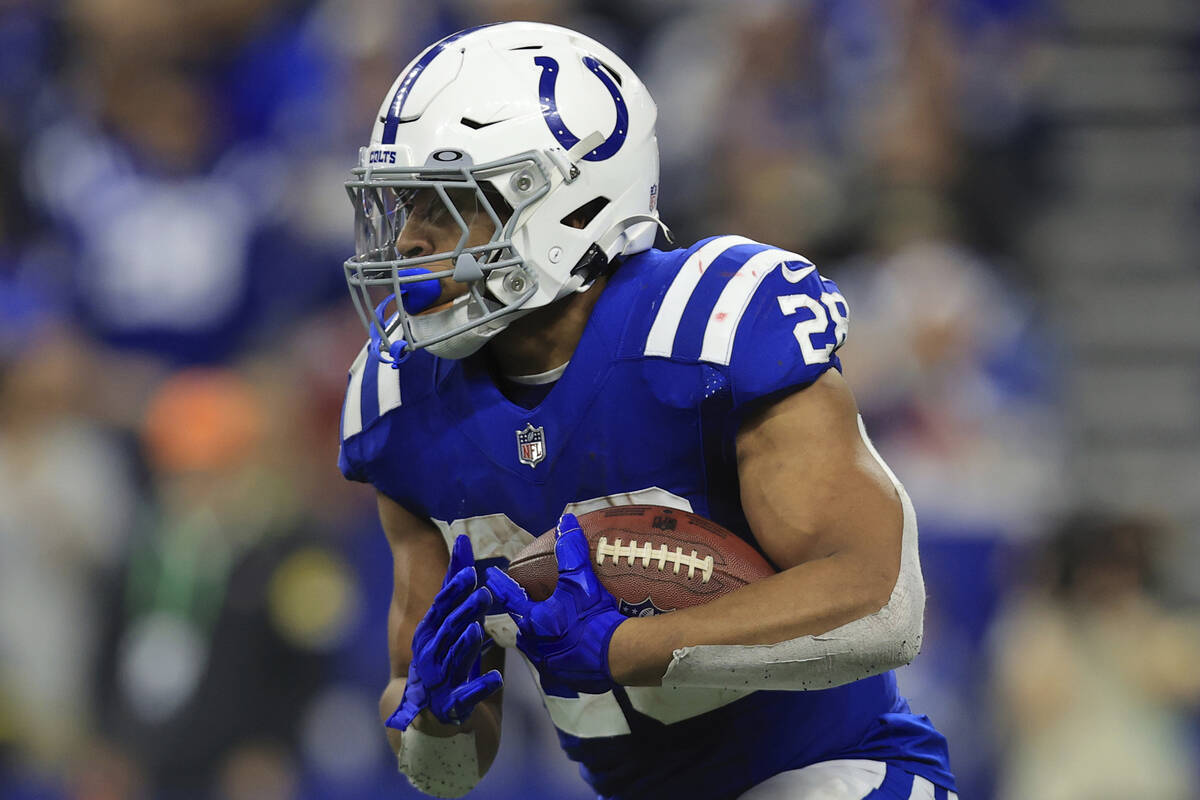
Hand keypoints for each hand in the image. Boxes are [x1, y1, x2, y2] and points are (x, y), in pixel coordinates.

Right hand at [386, 535, 502, 729]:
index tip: (470, 571)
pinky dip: (481, 687)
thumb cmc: (448, 654)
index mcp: (429, 631)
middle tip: (484, 594)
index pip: (441, 606)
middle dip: (464, 611)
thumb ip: (458, 586)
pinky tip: (497, 679)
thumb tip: (464, 539)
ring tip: (478, 630)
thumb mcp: (453, 619)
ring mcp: (439, 680)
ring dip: (465, 645)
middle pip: (447, 629)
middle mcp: (429, 653)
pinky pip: (467, 695)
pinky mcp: (452, 704)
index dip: (453, 589)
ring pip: (453, 659)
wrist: (435, 712)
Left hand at [487, 513, 625, 697]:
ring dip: (542, 639)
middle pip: (524, 627)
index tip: (490, 575)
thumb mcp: (582, 581)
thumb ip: (571, 551)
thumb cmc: (595, 617)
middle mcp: (536, 646)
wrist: (618, 656)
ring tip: (554, 628)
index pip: (510, 597)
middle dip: (526, 617)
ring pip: (538, 649)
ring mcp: (549, 667)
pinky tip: (573, 653)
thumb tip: (566, 522)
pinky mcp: (565, 681)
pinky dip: (562, 659)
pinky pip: (556, 668)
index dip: (500, 585)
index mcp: (534, 620)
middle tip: (534, 605)